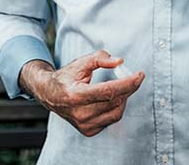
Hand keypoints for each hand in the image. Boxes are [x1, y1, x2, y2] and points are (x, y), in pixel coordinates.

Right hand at [19, 50, 144, 136]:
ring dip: (123, 98)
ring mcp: (83, 124)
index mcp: (76, 95)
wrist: (49, 94)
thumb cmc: (66, 77)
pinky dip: (115, 108)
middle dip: (128, 88)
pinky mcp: (87, 130)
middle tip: (134, 78)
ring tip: (119, 88)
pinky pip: (110, 120)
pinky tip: (110, 99)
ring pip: (116, 113)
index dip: (127, 83)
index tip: (139, 75)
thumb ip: (99, 59)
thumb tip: (120, 62)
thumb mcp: (80, 63)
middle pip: (114, 101)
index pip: (108, 91)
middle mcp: (79, 113)